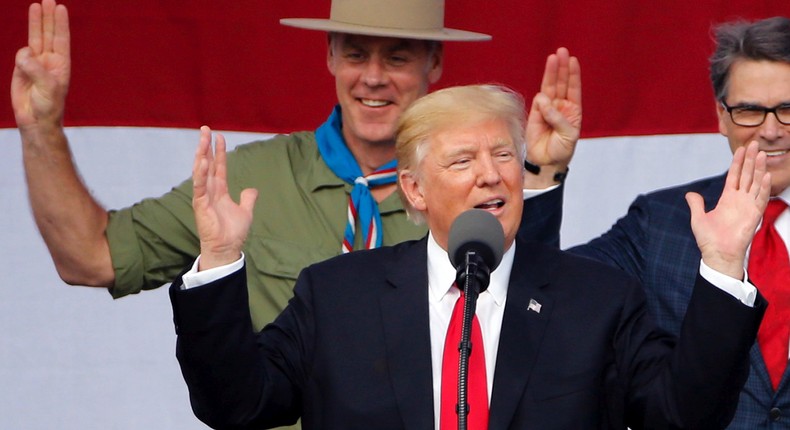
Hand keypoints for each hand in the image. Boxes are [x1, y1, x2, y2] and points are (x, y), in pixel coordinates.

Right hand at [12, 0, 70, 129]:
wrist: (35, 120)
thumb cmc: (48, 106)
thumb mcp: (47, 87)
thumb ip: (36, 69)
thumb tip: (24, 52)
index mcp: (61, 64)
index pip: (61, 39)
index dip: (60, 24)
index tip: (61, 8)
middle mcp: (49, 60)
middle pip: (49, 34)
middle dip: (48, 17)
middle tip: (48, 0)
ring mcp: (35, 62)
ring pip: (35, 38)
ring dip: (36, 22)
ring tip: (36, 5)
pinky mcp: (22, 68)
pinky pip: (21, 54)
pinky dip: (21, 55)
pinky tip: (24, 64)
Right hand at [193, 126, 258, 270]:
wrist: (226, 248)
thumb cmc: (232, 232)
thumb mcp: (245, 211)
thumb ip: (248, 199)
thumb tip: (252, 189)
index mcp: (219, 191)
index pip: (218, 167)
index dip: (219, 152)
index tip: (219, 136)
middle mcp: (210, 191)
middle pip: (207, 164)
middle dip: (206, 146)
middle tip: (205, 129)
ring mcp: (204, 196)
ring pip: (201, 171)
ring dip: (201, 154)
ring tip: (202, 139)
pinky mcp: (200, 205)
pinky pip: (199, 186)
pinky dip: (200, 174)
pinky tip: (202, 161)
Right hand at [525, 47, 581, 175]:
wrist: (546, 163)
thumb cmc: (562, 150)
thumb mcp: (568, 135)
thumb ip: (558, 117)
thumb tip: (543, 100)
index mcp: (573, 110)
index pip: (573, 88)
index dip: (572, 74)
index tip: (572, 60)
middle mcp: (560, 106)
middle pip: (561, 82)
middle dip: (561, 67)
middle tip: (561, 51)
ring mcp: (547, 109)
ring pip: (549, 87)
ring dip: (551, 73)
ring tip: (552, 58)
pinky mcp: (535, 114)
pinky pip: (538, 102)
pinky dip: (542, 100)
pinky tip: (544, 101)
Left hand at [686, 141, 770, 278]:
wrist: (717, 255)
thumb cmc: (709, 240)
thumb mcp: (698, 218)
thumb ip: (696, 204)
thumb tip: (690, 194)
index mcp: (727, 199)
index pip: (734, 176)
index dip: (738, 163)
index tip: (741, 149)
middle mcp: (739, 200)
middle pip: (746, 175)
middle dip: (751, 160)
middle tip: (755, 144)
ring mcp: (748, 206)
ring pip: (755, 183)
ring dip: (758, 169)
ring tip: (762, 154)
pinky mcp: (754, 215)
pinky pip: (760, 198)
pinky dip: (763, 187)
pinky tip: (764, 175)